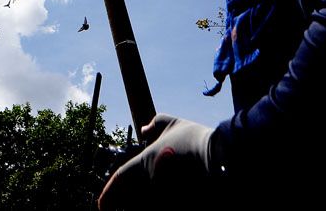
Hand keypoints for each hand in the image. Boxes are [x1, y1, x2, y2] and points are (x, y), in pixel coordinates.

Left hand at [97, 114, 215, 209]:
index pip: (120, 179)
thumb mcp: (176, 124)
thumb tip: (143, 128)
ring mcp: (164, 193)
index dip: (109, 192)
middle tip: (112, 208)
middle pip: (130, 198)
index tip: (102, 205)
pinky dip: (156, 203)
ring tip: (133, 205)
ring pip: (144, 203)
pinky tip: (157, 200)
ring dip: (139, 203)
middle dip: (121, 203)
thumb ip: (157, 123)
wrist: (223, 159)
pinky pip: (162, 205)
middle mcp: (151, 180)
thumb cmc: (197, 141)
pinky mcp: (179, 199)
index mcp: (146, 162)